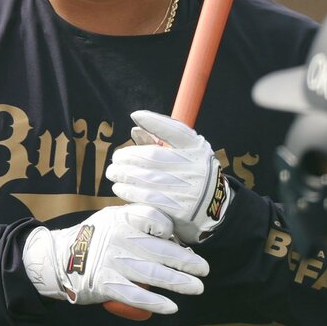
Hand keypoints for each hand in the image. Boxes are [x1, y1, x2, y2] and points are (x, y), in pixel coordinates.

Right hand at [22, 202, 208, 314]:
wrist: (60, 257)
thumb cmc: (95, 236)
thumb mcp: (114, 217)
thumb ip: (140, 221)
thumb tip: (175, 235)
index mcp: (123, 218)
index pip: (152, 217)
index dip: (169, 227)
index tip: (178, 238)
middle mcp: (120, 238)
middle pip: (160, 250)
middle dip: (187, 261)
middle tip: (205, 269)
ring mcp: (113, 262)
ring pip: (153, 273)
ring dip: (179, 282)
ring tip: (197, 288)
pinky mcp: (107, 284)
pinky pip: (135, 295)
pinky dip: (155, 302)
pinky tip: (172, 307)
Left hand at [106, 110, 232, 243]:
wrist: (213, 207)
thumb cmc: (191, 172)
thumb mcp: (185, 153)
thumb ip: (161, 140)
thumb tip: (135, 130)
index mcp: (197, 149)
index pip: (176, 131)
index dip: (154, 121)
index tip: (135, 115)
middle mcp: (196, 167)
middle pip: (154, 157)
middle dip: (129, 156)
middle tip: (116, 158)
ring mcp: (189, 189)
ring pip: (147, 179)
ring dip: (125, 175)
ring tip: (113, 173)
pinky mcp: (181, 210)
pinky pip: (148, 199)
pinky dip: (130, 192)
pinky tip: (120, 188)